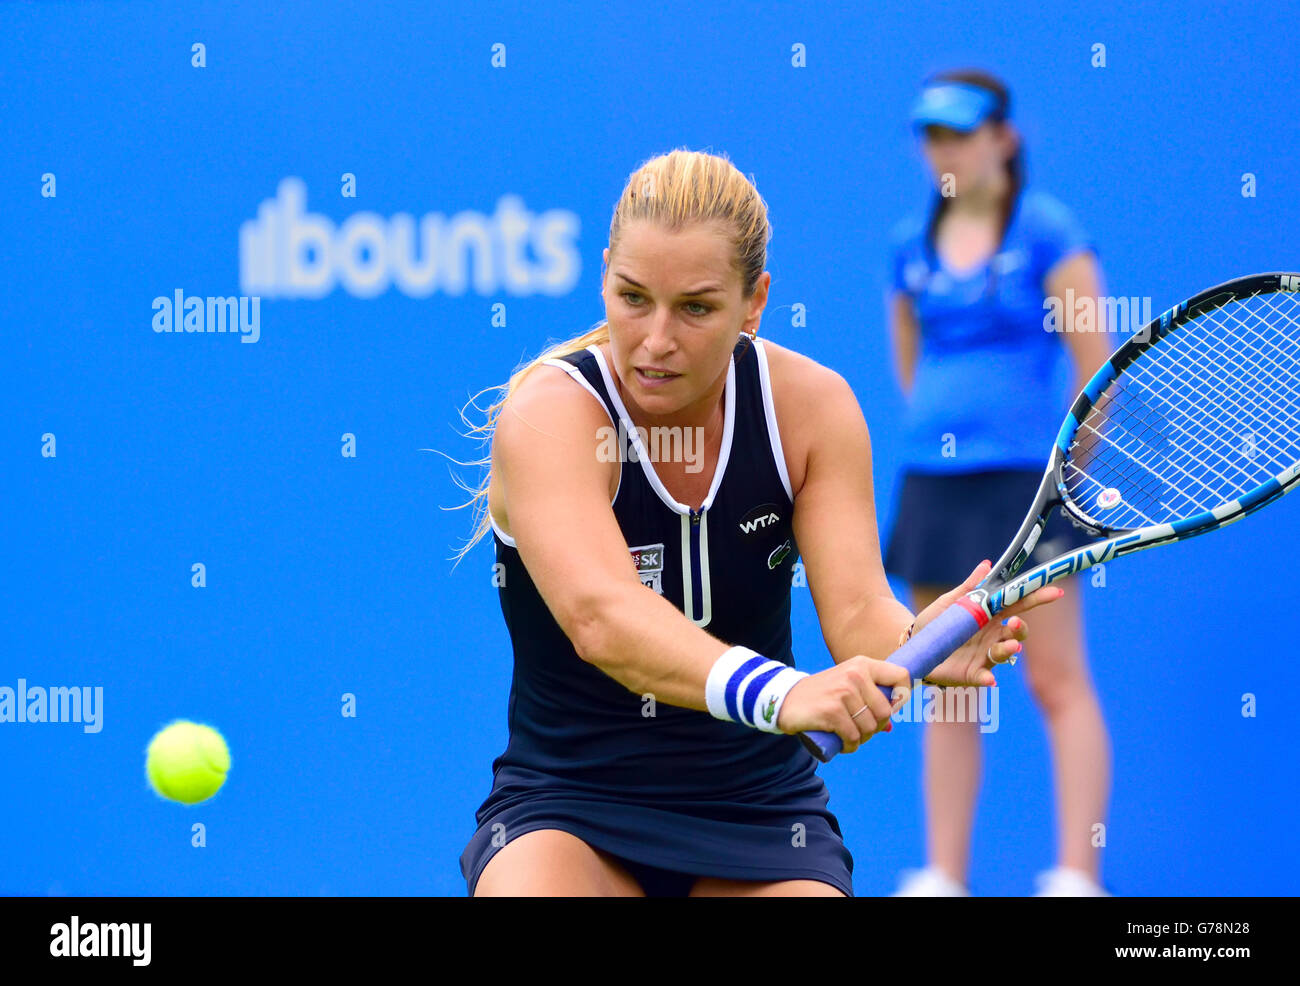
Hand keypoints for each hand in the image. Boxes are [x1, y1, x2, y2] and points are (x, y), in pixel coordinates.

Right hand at [776, 655, 911, 754]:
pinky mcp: (832, 711)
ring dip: (862, 738)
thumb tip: (891, 727)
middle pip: (886, 711)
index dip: (901, 697)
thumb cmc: (822, 695)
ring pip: (871, 727)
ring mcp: (843, 692)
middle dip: (877, 727)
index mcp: (862, 665)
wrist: (786, 699)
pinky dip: (850, 745)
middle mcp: (855, 674)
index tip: (890, 709)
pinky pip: (854, 737)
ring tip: (849, 734)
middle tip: (861, 728)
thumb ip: (870, 700)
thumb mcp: (846, 686)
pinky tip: (842, 742)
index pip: (901, 676)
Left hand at [915, 559, 1064, 687]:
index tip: (1055, 591)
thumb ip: (969, 587)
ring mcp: (984, 655)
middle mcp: (992, 636)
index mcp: (989, 615)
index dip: (1036, 598)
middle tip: (1016, 623)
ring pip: (1004, 652)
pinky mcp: (973, 673)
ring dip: (1009, 649)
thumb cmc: (936, 622)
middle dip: (1022, 628)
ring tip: (1011, 645)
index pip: (1017, 605)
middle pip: (1017, 632)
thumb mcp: (950, 602)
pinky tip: (990, 678)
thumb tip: (987, 565)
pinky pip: (984, 676)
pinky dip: (988, 677)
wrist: (915, 645)